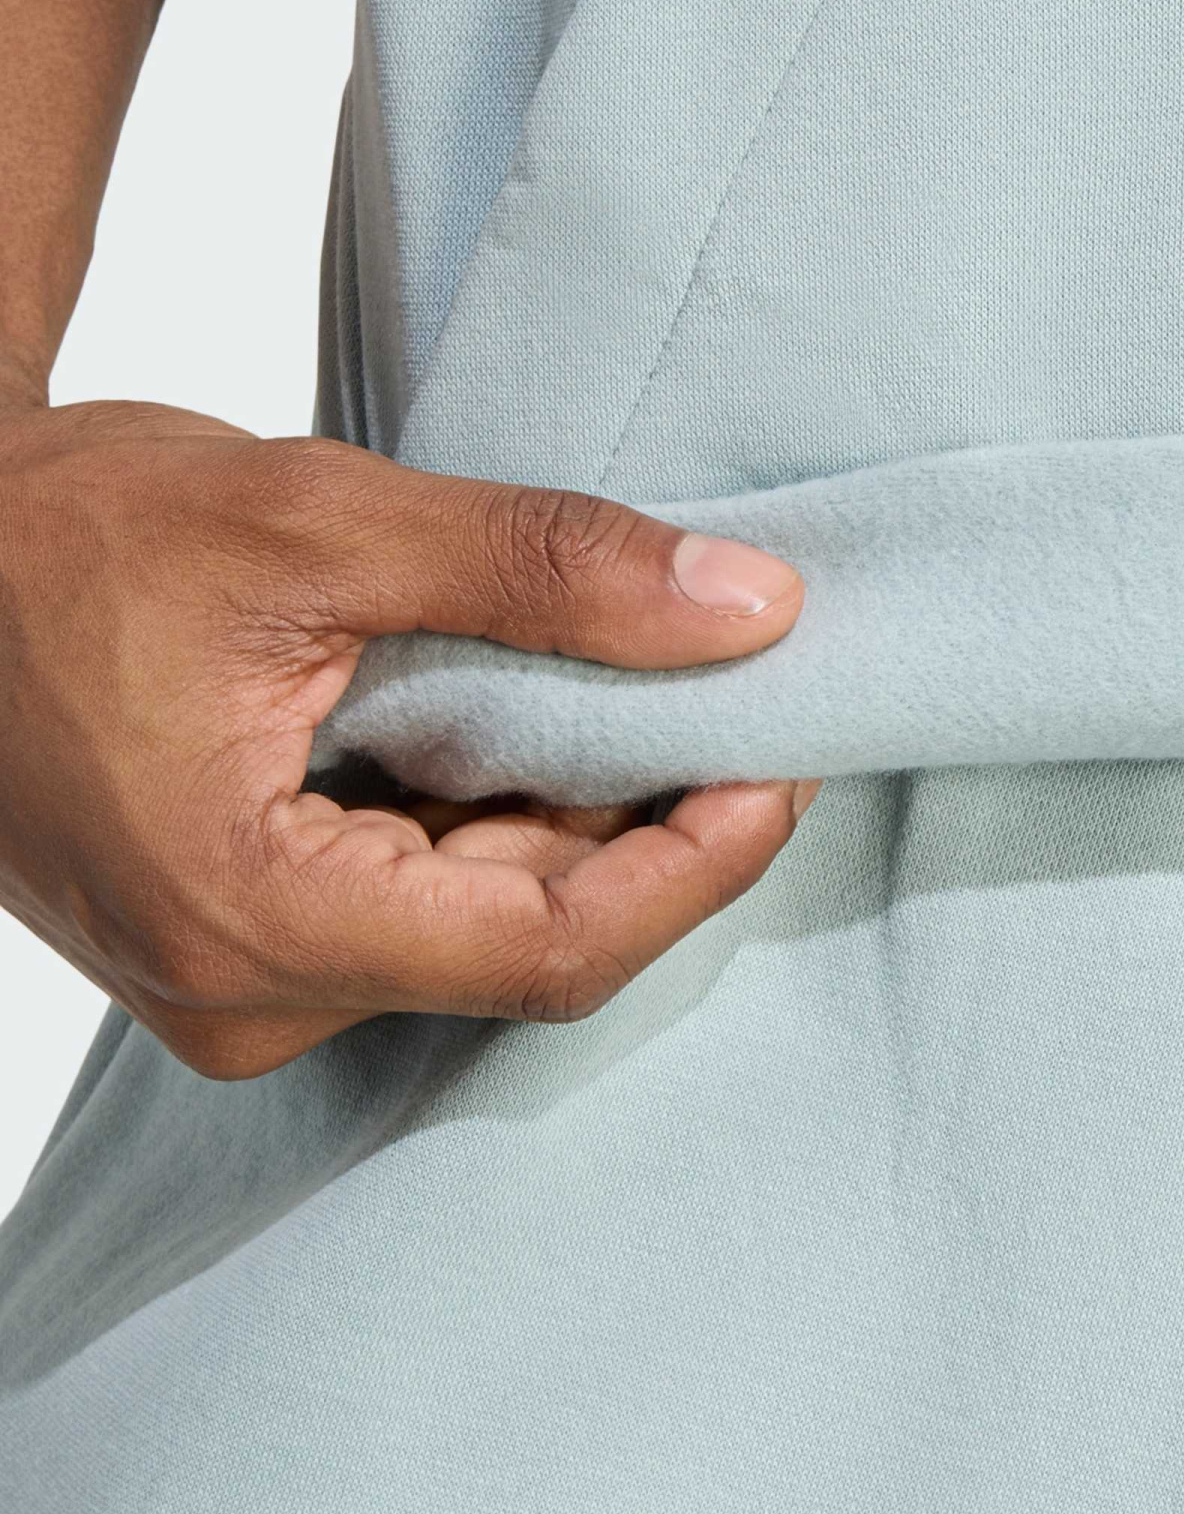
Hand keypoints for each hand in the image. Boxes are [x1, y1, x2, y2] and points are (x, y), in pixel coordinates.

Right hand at [0, 398, 818, 1079]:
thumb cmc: (70, 535)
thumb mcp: (318, 521)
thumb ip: (541, 569)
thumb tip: (750, 607)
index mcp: (251, 918)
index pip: (551, 950)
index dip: (696, 863)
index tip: (781, 758)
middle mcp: (244, 992)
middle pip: (528, 940)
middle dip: (652, 822)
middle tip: (738, 686)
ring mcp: (237, 977)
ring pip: (483, 922)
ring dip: (579, 812)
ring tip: (645, 679)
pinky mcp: (241, 937)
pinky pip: (421, 902)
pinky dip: (500, 814)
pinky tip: (537, 714)